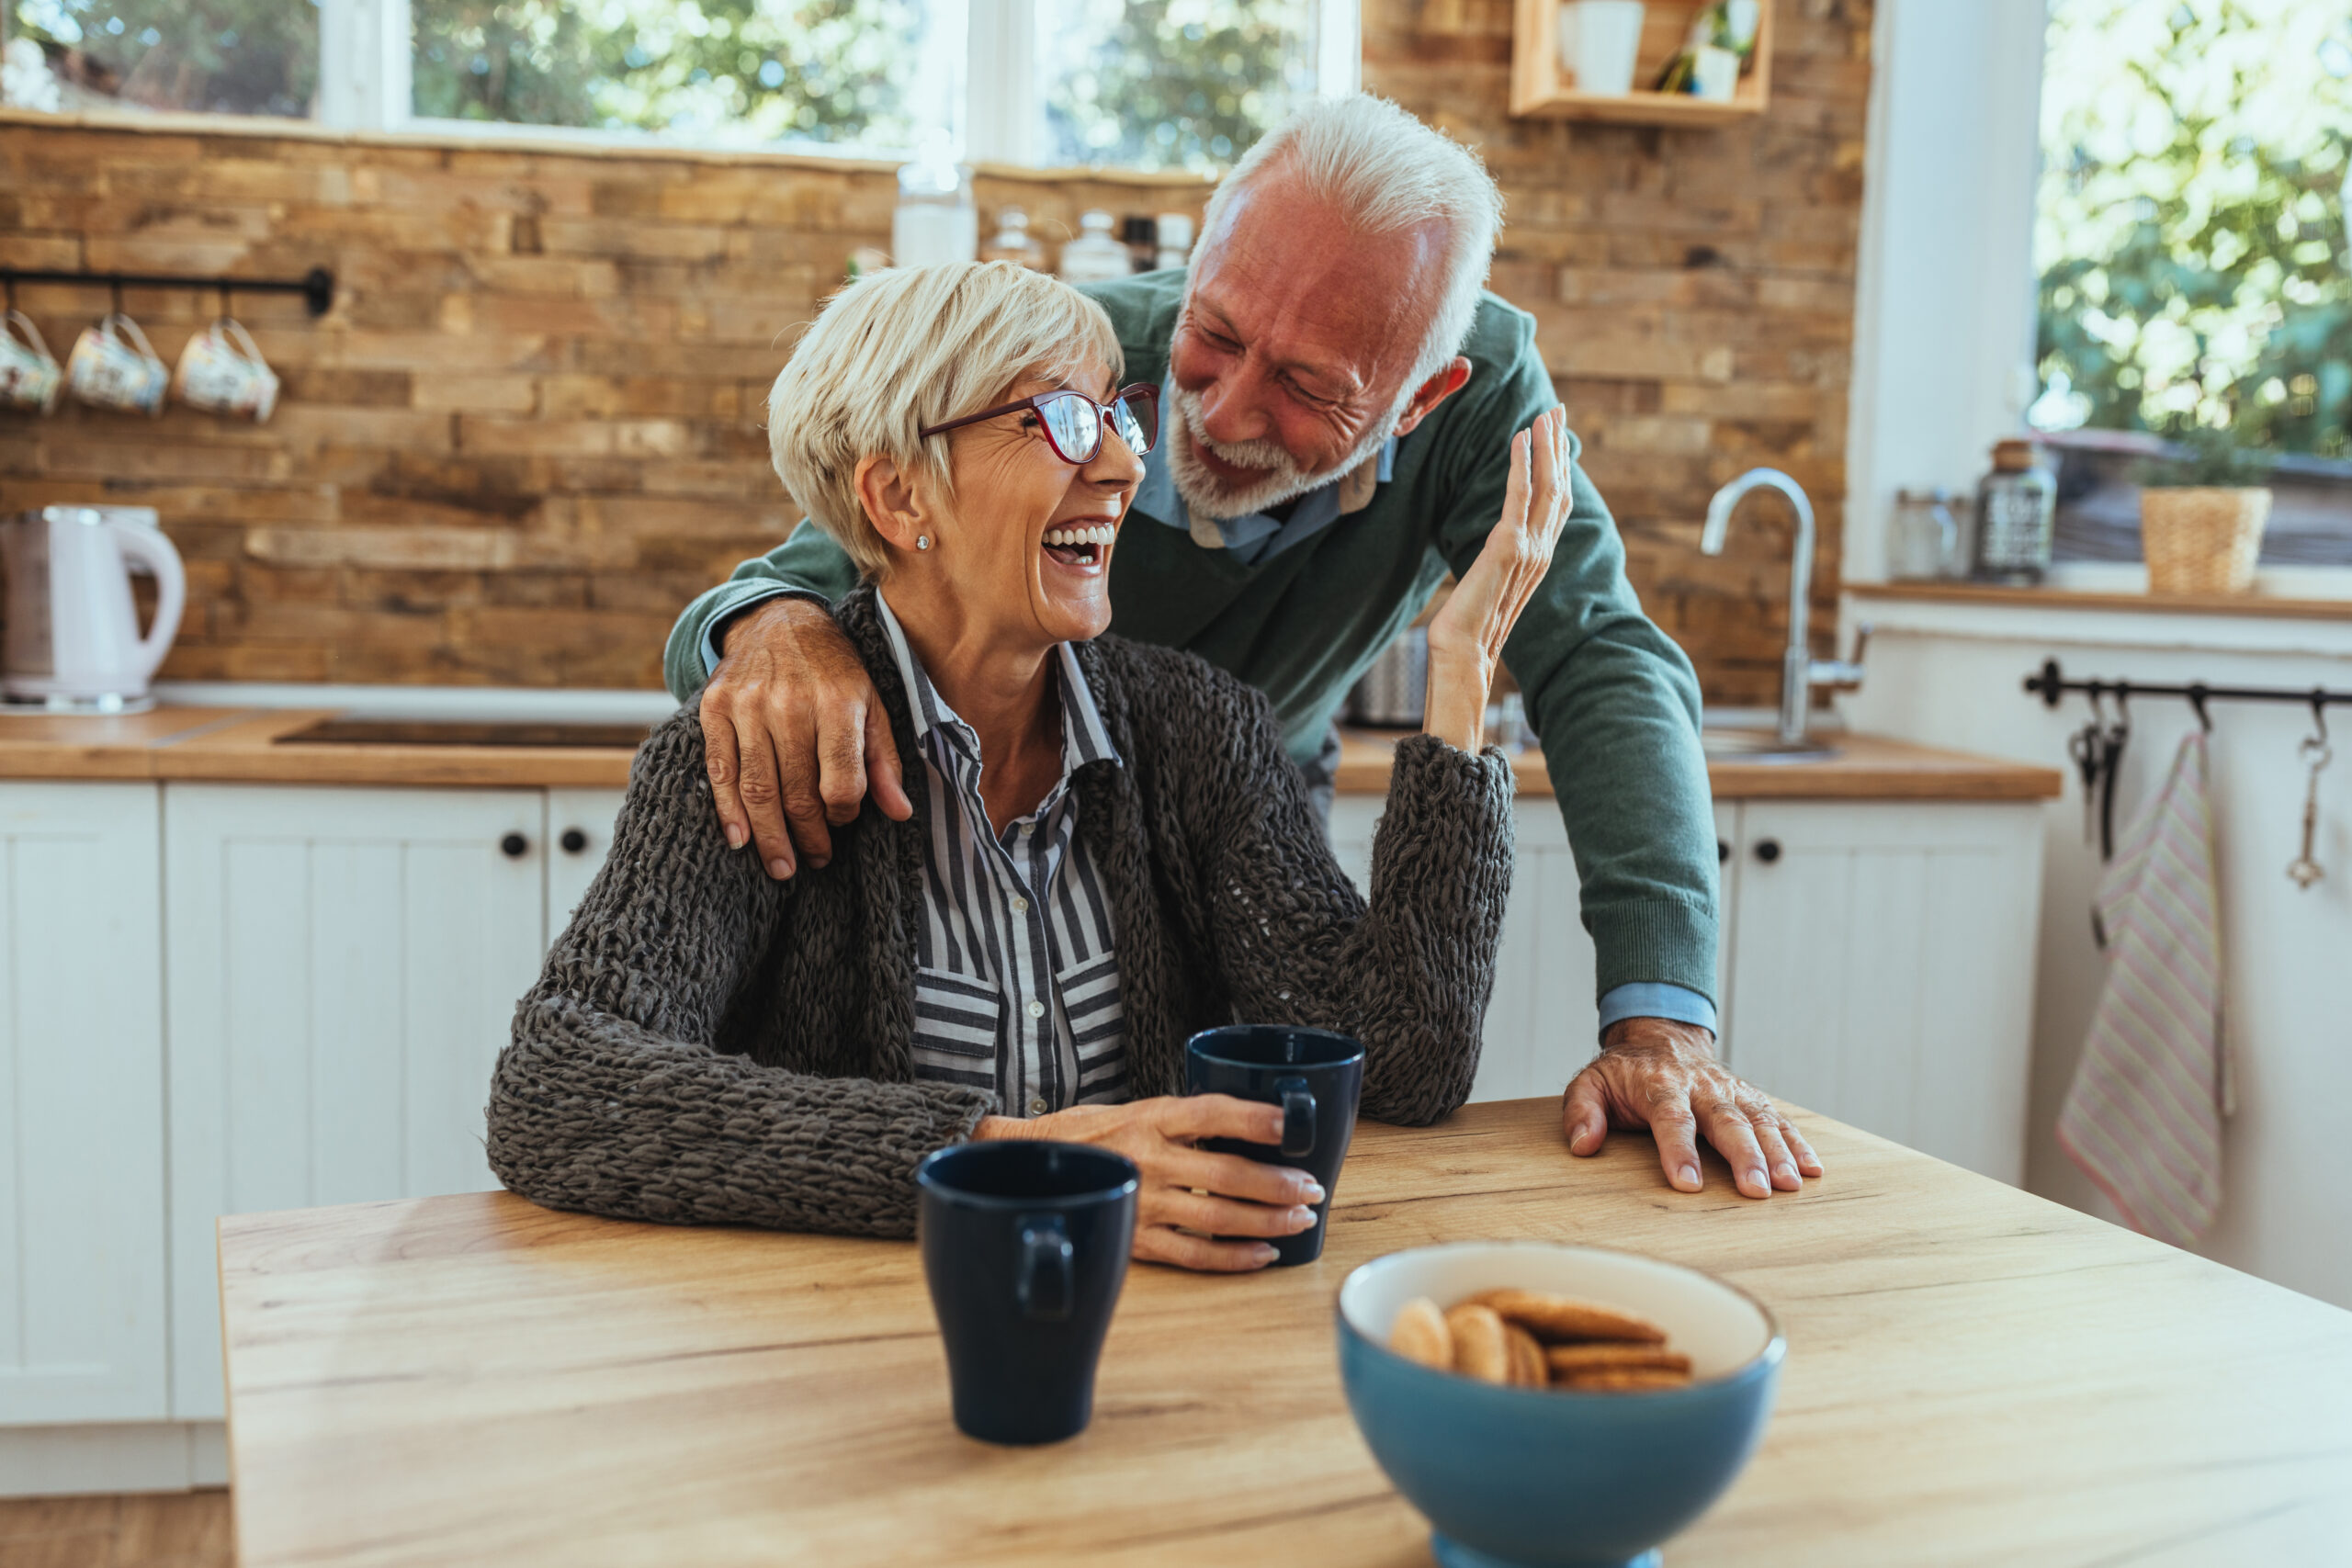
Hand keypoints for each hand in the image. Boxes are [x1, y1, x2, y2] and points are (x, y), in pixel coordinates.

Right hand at [698, 596, 912, 877]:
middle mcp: (790, 703)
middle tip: (816, 860)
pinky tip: (740, 840)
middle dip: (808, 836)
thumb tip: (900, 812)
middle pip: (797, 792)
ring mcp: (748, 705)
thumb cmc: (835, 671)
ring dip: (770, 837)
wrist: (780, 620)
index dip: (844, 813)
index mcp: (838, 703)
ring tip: (783, 865)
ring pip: (757, 789)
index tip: (844, 822)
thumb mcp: (872, 705)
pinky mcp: (716, 707)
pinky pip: (720, 771)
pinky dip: (728, 811)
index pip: (841, 780)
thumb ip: (884, 760)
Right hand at [974, 1096, 1322, 1271]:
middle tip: (1312, 1188)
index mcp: (1148, 1117)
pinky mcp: (1135, 1238)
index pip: (1211, 1112)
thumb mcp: (1130, 1110)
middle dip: (1278, 1183)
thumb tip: (1246, 1128)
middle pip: (1226, 1173)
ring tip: (1301, 1220)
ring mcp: (1142, 1201)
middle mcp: (1147, 1158)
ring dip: (1267, 1220)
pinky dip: (1232, 1257)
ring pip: (1217, 1217)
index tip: (1291, 1123)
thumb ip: (1180, 1120)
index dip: (1254, 1117)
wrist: (1023, 1167)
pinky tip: (1263, 1254)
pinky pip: (1193, 1254)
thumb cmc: (1084, 1136)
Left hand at [1423, 405, 1571, 751]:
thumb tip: (1498, 545)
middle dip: (1558, 446)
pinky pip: (1519, 498)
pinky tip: (1519, 439)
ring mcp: (1530, 551)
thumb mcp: (1488, 583)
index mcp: (1539, 558)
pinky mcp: (1509, 550)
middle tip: (1557, 410)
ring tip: (1544, 415)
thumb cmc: (1468, 625)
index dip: (1559, 465)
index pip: (1557, 501)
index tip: (1554, 433)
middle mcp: (1542, 552)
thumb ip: (1500, 560)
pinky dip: (1522, 465)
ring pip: (1548, 487)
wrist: (1462, 654)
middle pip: (1560, 487)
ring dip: (1546, 447)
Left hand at [1561, 1017, 1823, 1198]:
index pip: (1671, 1118)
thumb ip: (1582, 1111)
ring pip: (1758, 1120)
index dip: (1679, 1151)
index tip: (1687, 1185)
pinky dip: (1798, 1144)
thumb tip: (1583, 1144)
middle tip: (1756, 1191)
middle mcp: (1702, 1086)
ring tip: (1790, 1186)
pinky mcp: (1751, 1098)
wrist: (1661, 1038)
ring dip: (1777, 1153)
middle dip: (1743, 1156)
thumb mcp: (1590, 1084)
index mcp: (1660, 1083)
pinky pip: (1778, 1120)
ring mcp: (1731, 1091)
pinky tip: (1813, 1171)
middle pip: (1726, 1121)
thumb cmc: (1623, 1074)